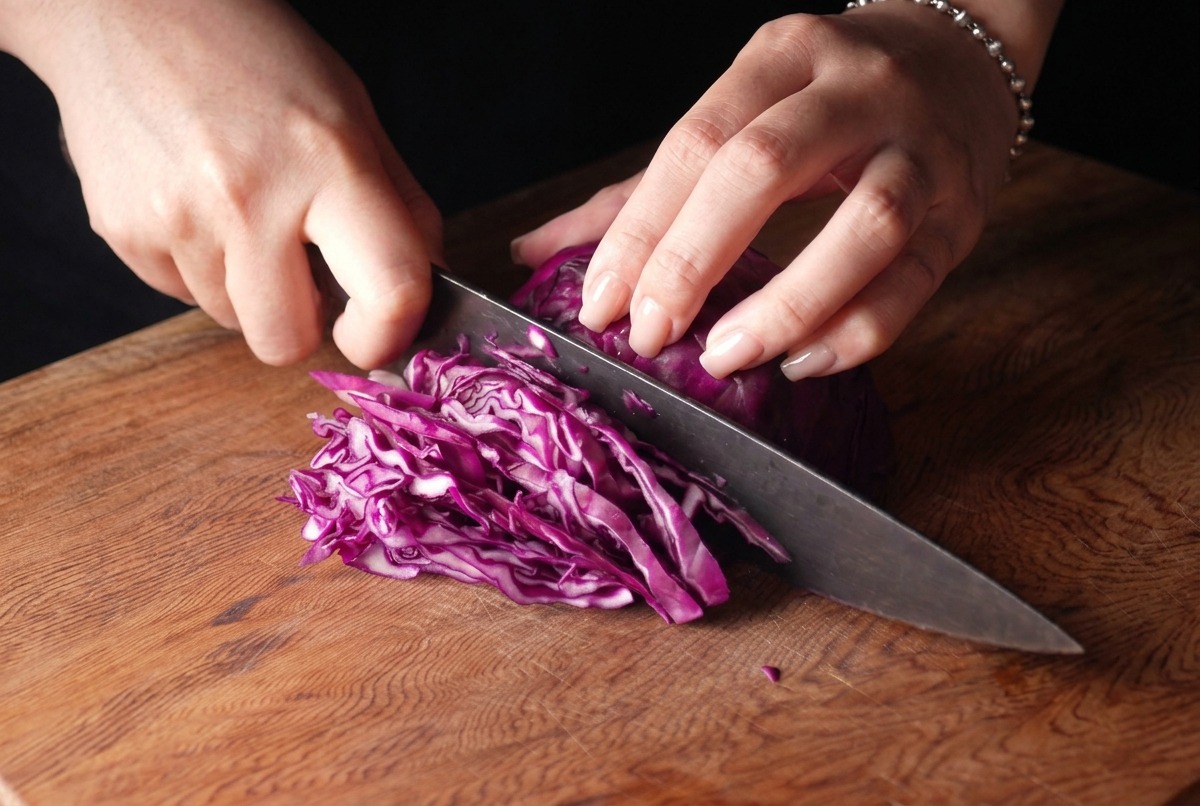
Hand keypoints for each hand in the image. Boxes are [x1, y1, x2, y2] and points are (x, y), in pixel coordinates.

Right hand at [13, 0, 439, 367]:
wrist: (126, 11)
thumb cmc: (255, 58)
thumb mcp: (354, 116)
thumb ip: (401, 210)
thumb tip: (430, 292)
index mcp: (329, 163)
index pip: (390, 292)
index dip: (388, 336)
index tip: (379, 336)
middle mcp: (249, 198)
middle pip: (286, 343)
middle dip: (300, 323)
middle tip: (301, 272)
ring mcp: (177, 219)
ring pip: (232, 321)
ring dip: (246, 287)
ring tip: (239, 209)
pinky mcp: (122, 232)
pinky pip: (181, 295)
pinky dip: (199, 265)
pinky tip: (197, 202)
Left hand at [513, 2, 1046, 380]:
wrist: (963, 58)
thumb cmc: (827, 99)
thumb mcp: (741, 112)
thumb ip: (642, 186)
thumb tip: (531, 250)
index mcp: (782, 56)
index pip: (697, 140)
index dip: (642, 227)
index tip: (600, 304)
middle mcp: (855, 90)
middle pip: (765, 167)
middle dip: (694, 258)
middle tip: (649, 335)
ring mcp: (921, 150)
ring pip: (864, 223)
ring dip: (787, 301)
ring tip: (726, 359)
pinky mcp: (964, 213)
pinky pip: (917, 278)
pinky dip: (859, 329)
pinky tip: (803, 363)